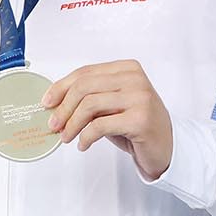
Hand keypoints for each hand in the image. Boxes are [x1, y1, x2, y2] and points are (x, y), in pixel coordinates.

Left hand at [43, 59, 173, 179]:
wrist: (168, 148)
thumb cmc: (136, 124)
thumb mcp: (110, 105)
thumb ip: (89, 97)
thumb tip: (53, 102)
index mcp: (126, 68)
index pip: (85, 73)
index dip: (61, 87)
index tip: (47, 102)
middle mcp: (135, 79)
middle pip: (84, 87)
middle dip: (63, 107)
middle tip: (53, 124)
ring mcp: (140, 98)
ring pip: (90, 105)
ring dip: (72, 123)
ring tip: (66, 136)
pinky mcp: (141, 119)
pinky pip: (101, 125)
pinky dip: (86, 136)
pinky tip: (83, 144)